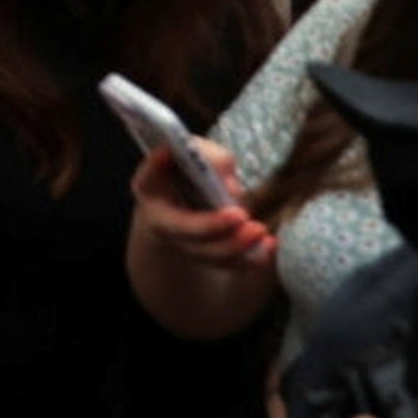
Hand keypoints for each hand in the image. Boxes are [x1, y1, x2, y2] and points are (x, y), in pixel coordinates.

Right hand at [131, 139, 273, 272]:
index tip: (169, 154)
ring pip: (207, 253)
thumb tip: (230, 187)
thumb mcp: (199, 154)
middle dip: (212, 226)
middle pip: (183, 230)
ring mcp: (184, 244)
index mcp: (151, 188)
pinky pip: (229, 264)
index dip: (156, 167)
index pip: (147, 180)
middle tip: (240, 215)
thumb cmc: (193, 170)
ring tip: (260, 230)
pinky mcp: (209, 257)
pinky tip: (271, 245)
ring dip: (235, 245)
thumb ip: (212, 159)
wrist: (191, 199)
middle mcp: (161, 220)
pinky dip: (252, 258)